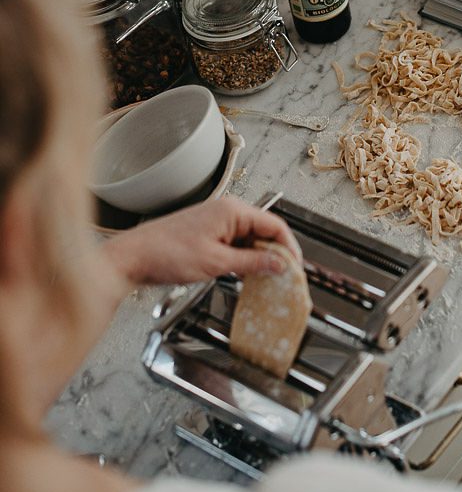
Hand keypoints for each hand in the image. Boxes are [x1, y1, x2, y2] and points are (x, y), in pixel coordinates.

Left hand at [102, 196, 301, 287]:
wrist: (134, 257)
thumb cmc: (167, 254)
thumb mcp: (217, 262)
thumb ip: (253, 262)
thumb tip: (280, 264)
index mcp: (232, 211)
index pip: (275, 225)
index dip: (289, 248)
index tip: (296, 269)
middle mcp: (227, 212)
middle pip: (264, 231)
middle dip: (276, 254)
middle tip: (284, 278)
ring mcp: (216, 222)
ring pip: (250, 239)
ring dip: (259, 258)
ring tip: (267, 280)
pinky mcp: (208, 234)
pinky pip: (235, 244)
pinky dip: (243, 258)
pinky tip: (245, 275)